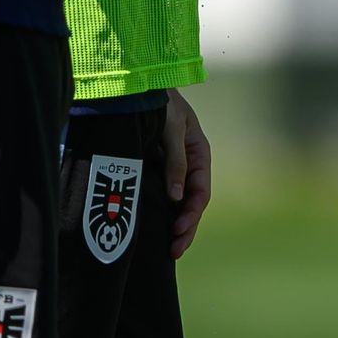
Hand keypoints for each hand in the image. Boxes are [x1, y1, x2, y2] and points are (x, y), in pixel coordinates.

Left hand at [159, 87, 213, 256]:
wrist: (137, 85)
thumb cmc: (159, 102)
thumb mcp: (171, 128)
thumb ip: (176, 162)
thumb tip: (177, 197)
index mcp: (200, 154)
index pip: (201, 192)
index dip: (191, 214)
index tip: (177, 230)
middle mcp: (189, 165)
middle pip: (192, 204)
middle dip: (186, 229)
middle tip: (174, 252)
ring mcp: (173, 169)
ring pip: (179, 204)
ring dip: (176, 225)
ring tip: (170, 249)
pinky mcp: (156, 170)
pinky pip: (163, 196)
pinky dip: (163, 213)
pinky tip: (158, 229)